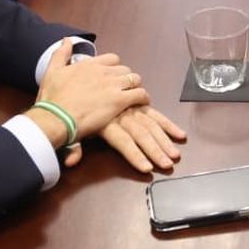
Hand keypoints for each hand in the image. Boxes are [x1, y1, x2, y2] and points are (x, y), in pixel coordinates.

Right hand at [28, 41, 149, 146]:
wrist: (55, 118)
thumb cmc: (52, 99)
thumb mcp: (51, 72)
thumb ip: (61, 54)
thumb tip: (67, 40)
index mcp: (89, 65)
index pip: (112, 59)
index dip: (114, 68)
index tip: (112, 77)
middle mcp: (103, 72)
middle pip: (125, 69)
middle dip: (125, 78)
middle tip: (123, 89)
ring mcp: (113, 86)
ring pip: (135, 79)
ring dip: (135, 86)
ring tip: (133, 96)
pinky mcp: (119, 101)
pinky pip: (140, 94)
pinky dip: (143, 98)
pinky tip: (142, 103)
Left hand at [63, 105, 186, 171]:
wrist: (77, 80)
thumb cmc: (75, 109)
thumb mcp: (71, 129)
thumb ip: (72, 148)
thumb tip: (69, 163)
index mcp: (105, 122)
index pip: (123, 141)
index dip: (134, 155)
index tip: (146, 168)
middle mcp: (121, 114)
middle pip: (141, 133)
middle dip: (156, 150)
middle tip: (168, 164)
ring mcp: (131, 108)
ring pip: (151, 123)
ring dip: (165, 139)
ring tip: (175, 154)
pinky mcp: (136, 104)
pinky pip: (153, 113)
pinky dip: (166, 124)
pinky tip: (179, 134)